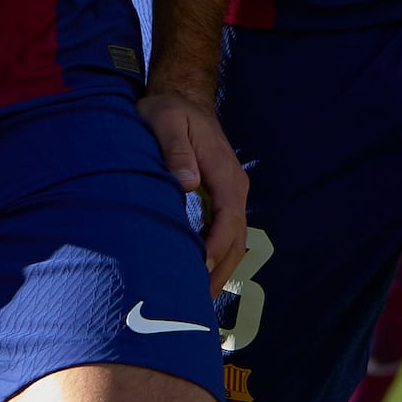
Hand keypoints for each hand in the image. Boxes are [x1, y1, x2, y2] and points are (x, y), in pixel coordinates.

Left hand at [142, 84, 252, 283]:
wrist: (182, 98)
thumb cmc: (170, 111)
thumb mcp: (166, 121)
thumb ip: (176, 150)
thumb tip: (187, 183)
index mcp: (225, 174)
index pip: (228, 218)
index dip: (216, 246)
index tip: (199, 268)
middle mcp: (234, 188)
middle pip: (235, 239)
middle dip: (219, 271)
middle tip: (197, 303)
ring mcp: (229, 196)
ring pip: (232, 241)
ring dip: (219, 270)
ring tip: (198, 301)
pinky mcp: (219, 200)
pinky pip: (224, 234)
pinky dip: (216, 258)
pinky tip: (199, 276)